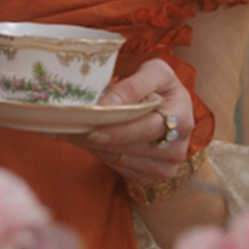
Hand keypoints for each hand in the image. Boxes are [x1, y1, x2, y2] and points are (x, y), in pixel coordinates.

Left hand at [60, 58, 193, 182]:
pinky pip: (118, 166)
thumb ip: (133, 86)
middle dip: (98, 137)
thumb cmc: (160, 84)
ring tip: (66, 130)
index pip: (148, 128)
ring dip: (92, 145)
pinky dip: (96, 153)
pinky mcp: (149, 176)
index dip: (119, 128)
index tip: (92, 126)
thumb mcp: (154, 72)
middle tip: (67, 127)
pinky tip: (80, 138)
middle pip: (131, 147)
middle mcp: (178, 148)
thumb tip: (107, 105)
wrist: (167, 104)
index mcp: (182, 119)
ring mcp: (164, 166)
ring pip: (121, 158)